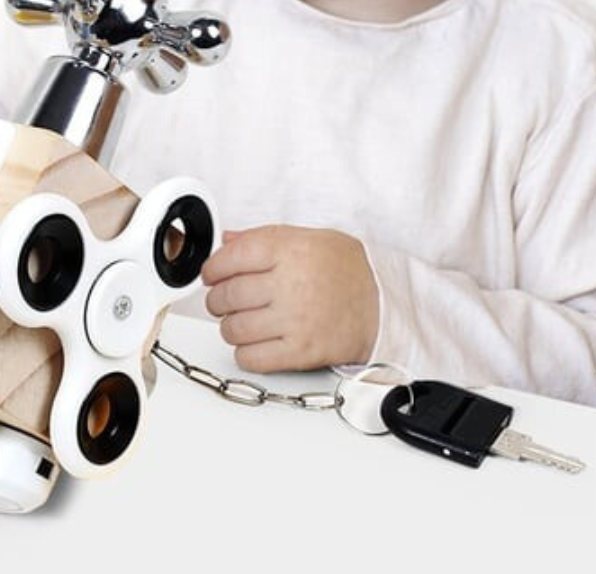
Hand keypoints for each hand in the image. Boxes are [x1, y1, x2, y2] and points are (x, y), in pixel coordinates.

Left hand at [201, 225, 378, 371]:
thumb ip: (262, 238)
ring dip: (229, 327)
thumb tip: (227, 241)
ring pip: (234, 328)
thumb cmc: (344, 268)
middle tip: (222, 300)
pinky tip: (254, 343)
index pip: (229, 258)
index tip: (211, 275)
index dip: (213, 269)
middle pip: (228, 295)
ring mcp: (296, 320)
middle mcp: (290, 284)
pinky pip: (252, 358)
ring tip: (239, 321)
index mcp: (288, 250)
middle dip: (217, 299)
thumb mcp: (305, 237)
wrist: (383, 301)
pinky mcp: (302, 352)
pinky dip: (244, 353)